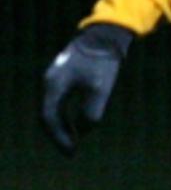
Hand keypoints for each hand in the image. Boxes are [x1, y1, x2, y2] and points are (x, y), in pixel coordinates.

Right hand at [41, 24, 133, 155]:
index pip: (49, 118)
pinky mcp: (64, 77)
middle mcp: (50, 82)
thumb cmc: (103, 62)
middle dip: (58, 135)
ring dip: (61, 127)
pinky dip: (65, 117)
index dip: (59, 137)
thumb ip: (91, 112)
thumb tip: (82, 131)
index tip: (72, 152)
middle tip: (72, 152)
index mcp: (54, 85)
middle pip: (47, 115)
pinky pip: (58, 102)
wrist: (104, 36)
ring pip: (52, 109)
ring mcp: (55, 79)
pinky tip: (77, 126)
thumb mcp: (100, 89)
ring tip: (75, 142)